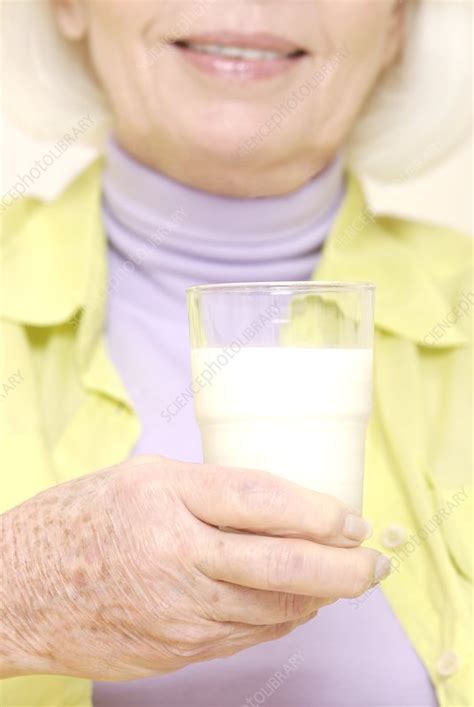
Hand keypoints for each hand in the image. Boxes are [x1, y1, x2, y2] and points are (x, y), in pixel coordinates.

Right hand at [1, 455, 389, 680]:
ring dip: (319, 597)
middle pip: (281, 566)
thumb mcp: (141, 477)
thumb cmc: (77, 520)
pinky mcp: (176, 650)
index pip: (260, 500)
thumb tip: (275, 506)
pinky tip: (297, 605)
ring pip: (273, 610)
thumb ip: (206, 490)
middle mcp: (175, 555)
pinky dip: (281, 620)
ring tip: (345, 581)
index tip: (350, 518)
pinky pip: (247, 636)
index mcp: (165, 497)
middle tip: (373, 562)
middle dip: (342, 568)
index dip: (317, 510)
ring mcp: (177, 612)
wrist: (19, 590)